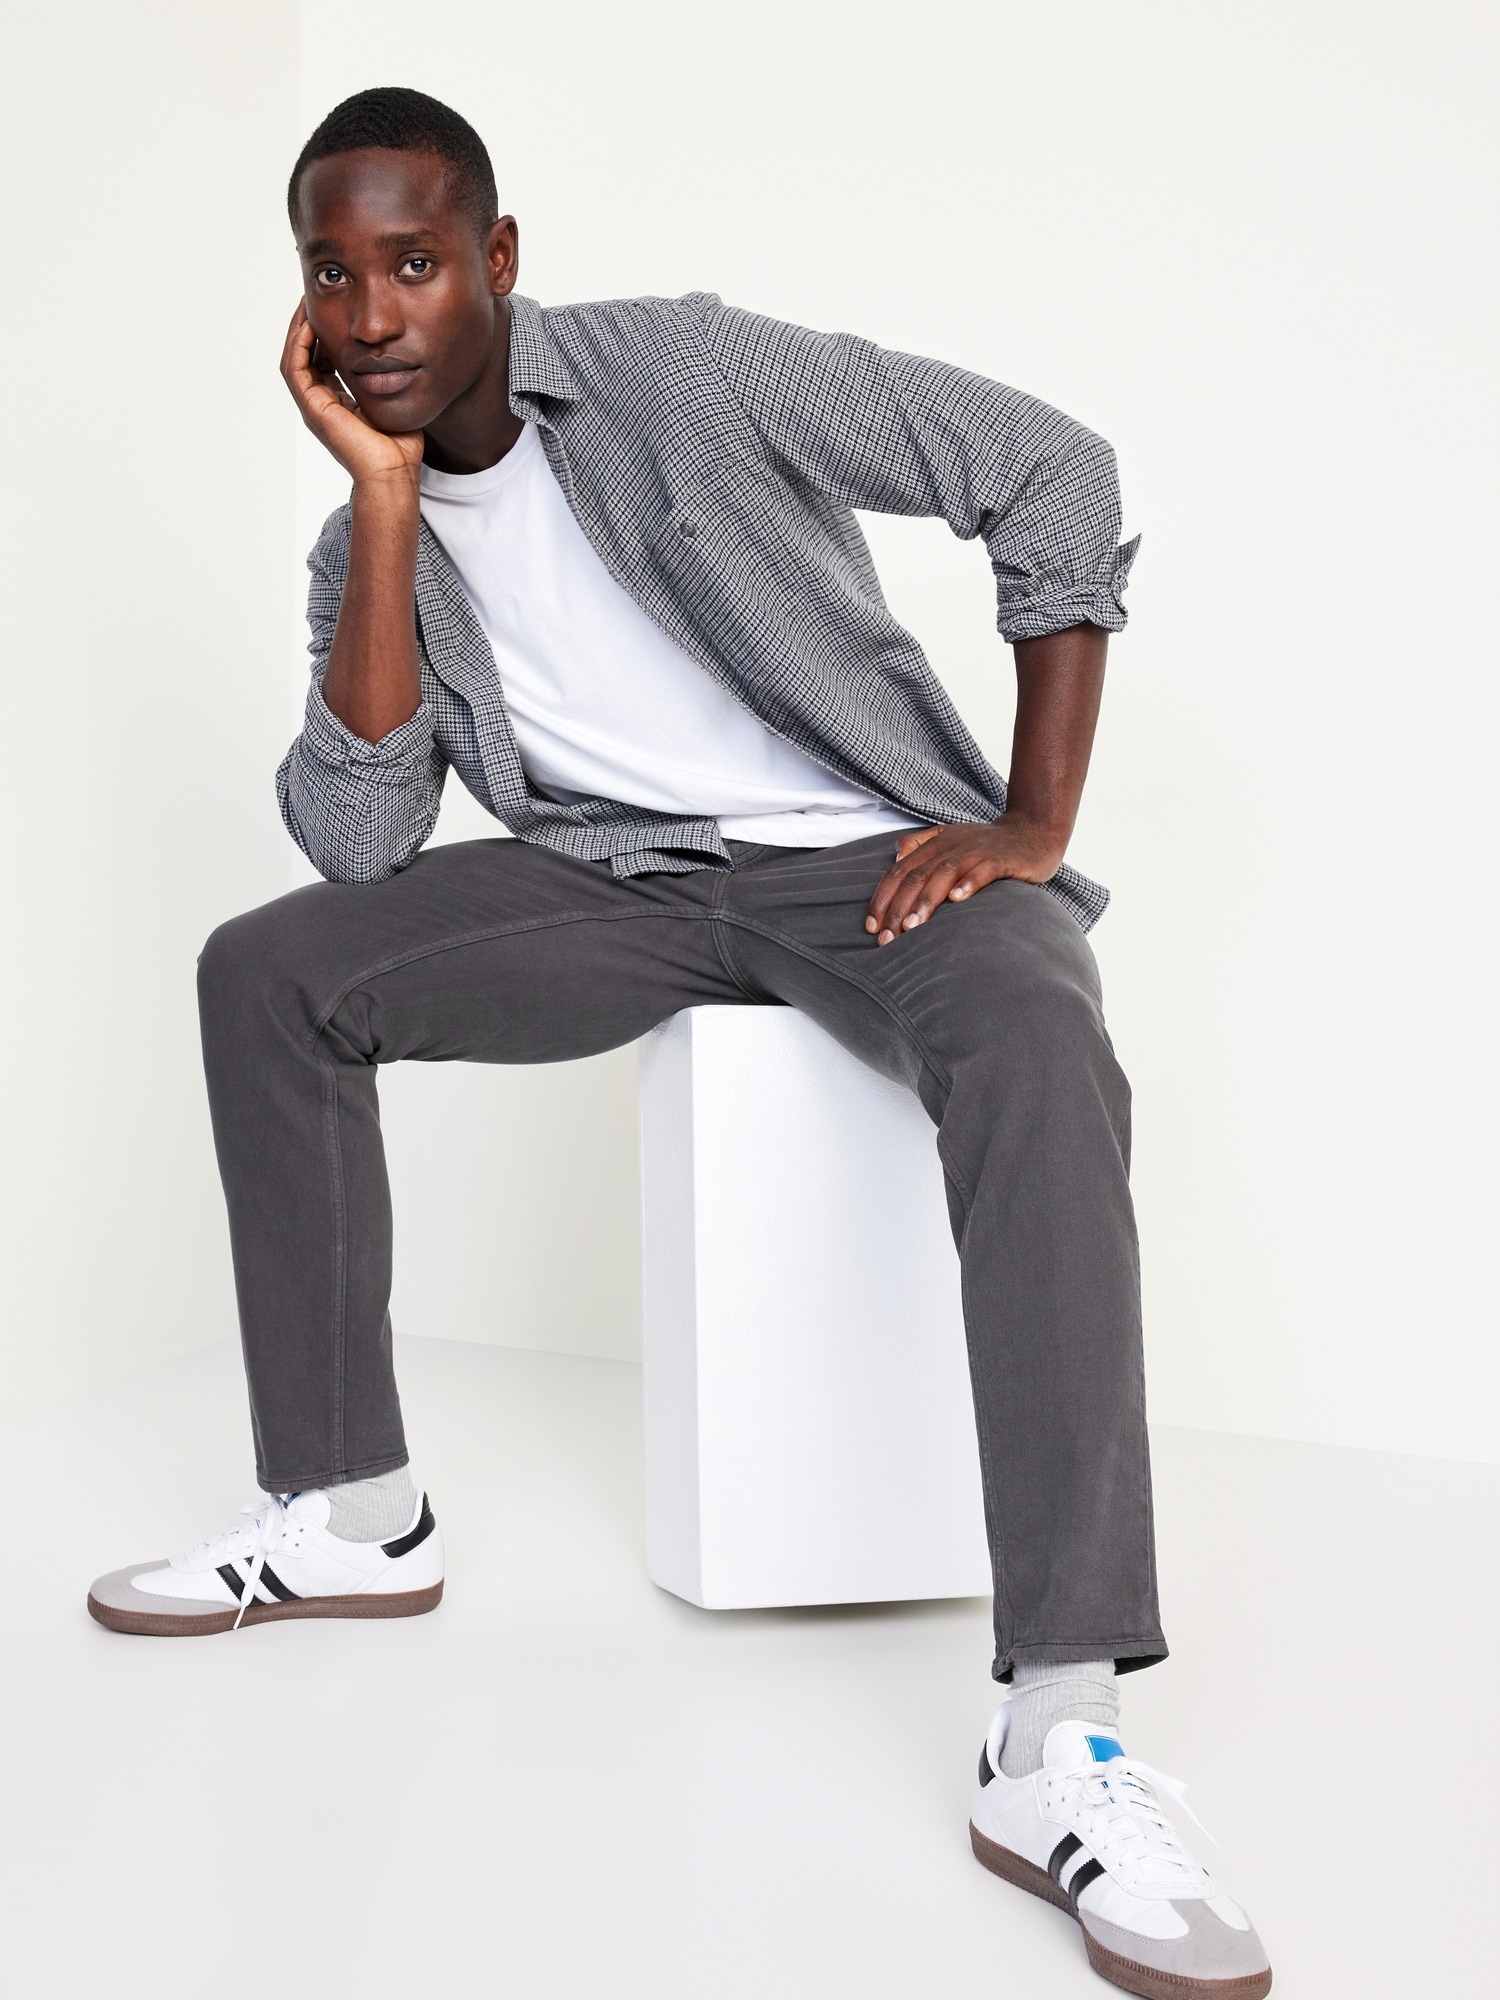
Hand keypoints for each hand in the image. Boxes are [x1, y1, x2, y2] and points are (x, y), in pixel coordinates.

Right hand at [279, 302, 423, 488]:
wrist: (394, 473)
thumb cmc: (400, 448)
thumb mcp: (395, 403)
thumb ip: (391, 382)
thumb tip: (403, 360)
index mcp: (337, 405)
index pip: (323, 362)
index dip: (325, 334)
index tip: (335, 310)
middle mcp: (321, 405)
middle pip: (305, 357)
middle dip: (308, 326)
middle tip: (315, 298)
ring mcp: (313, 408)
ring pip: (294, 358)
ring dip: (298, 329)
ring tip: (307, 303)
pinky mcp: (313, 409)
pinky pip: (295, 368)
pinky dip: (299, 344)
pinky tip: (310, 322)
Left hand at [864, 816, 1066, 944]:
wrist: (1034, 830)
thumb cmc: (989, 844)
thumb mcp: (950, 838)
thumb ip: (920, 844)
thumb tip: (895, 858)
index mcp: (934, 845)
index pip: (900, 872)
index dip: (883, 898)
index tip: (873, 927)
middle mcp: (950, 846)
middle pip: (916, 876)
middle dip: (898, 908)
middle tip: (888, 939)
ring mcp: (975, 851)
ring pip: (943, 874)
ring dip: (925, 901)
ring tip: (912, 927)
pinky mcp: (1001, 858)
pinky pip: (982, 870)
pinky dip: (969, 883)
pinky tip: (957, 900)